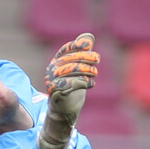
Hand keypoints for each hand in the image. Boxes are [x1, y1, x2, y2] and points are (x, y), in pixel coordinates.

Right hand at [39, 33, 98, 148]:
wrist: (64, 112)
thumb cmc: (72, 90)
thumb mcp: (79, 70)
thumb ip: (83, 54)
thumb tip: (89, 36)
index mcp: (55, 63)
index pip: (66, 50)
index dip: (76, 45)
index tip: (88, 45)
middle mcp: (51, 71)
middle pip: (71, 59)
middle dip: (86, 58)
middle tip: (97, 60)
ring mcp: (52, 81)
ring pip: (73, 70)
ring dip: (87, 70)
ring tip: (94, 74)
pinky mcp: (57, 92)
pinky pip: (73, 82)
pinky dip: (85, 82)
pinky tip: (90, 84)